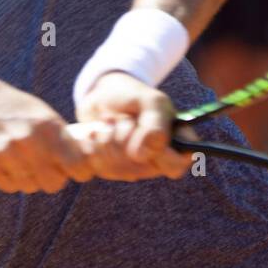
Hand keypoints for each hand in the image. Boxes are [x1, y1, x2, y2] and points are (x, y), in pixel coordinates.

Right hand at [0, 78, 94, 192]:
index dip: (79, 171)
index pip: (78, 164)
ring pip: (31, 186)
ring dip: (30, 180)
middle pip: (54, 182)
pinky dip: (11, 181)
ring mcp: (8, 154)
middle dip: (52, 178)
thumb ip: (61, 136)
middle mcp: (31, 141)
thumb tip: (85, 161)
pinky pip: (11, 187)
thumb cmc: (12, 108)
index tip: (75, 171)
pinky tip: (7, 168)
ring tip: (22, 164)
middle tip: (45, 169)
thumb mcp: (42, 114)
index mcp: (49, 126)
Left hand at [71, 71, 192, 181]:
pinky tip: (96, 131)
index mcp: (173, 147)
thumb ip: (155, 125)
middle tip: (124, 118)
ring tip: (110, 121)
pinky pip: (95, 165)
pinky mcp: (107, 170)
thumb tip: (142, 156)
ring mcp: (130, 169)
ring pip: (113, 166)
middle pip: (137, 166)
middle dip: (124, 135)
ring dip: (106, 136)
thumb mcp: (151, 101)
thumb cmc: (133, 97)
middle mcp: (153, 163)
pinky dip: (91, 143)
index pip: (175, 166)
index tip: (149, 135)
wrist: (102, 97)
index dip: (161, 155)